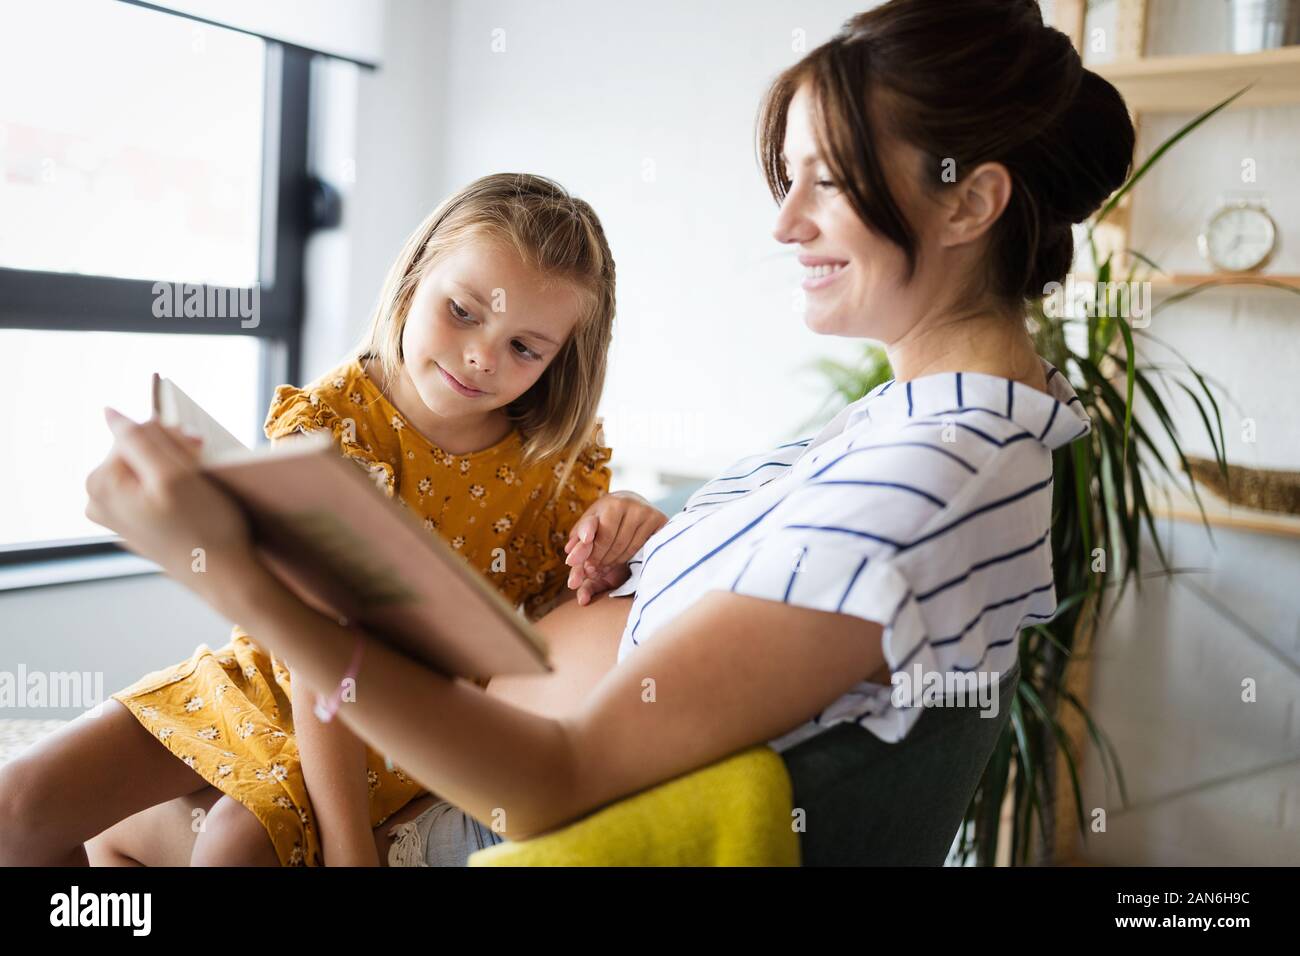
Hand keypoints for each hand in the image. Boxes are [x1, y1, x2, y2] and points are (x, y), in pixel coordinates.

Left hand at [85, 408, 254, 592]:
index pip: (134, 432)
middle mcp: (97, 500)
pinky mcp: (134, 527)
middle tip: (200, 471)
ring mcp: (114, 517)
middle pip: (137, 451)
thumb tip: (109, 413)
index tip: (197, 453)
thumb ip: (139, 439)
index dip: (171, 438)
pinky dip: (172, 490)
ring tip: (197, 490)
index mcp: (101, 483)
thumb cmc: (204, 528)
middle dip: (172, 454)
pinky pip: (151, 491)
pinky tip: (191, 507)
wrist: (224, 577)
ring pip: (147, 469)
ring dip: (175, 470)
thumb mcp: (175, 474)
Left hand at [563, 490, 667, 604]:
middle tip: (590, 571)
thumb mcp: (591, 526)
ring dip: (612, 561)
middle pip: (608, 542)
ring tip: (605, 565)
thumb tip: (570, 554)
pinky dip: (629, 557)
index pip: (594, 523)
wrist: (635, 505)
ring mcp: (643, 511)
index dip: (587, 531)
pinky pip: (641, 548)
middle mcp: (625, 503)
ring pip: (625, 548)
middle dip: (597, 559)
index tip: (585, 539)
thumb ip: (579, 541)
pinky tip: (622, 559)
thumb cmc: (607, 519)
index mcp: (605, 503)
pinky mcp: (658, 520)